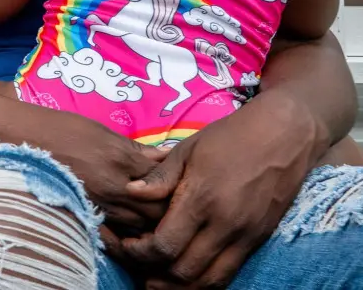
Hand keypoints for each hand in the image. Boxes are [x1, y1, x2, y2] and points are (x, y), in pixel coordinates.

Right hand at [36, 110, 170, 234]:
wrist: (23, 140)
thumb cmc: (61, 129)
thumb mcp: (101, 130)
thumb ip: (135, 148)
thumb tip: (165, 155)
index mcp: (121, 158)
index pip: (165, 177)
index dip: (178, 179)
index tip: (180, 177)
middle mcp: (115, 186)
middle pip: (159, 208)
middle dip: (171, 205)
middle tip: (175, 199)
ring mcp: (100, 204)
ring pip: (142, 225)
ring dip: (152, 222)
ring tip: (156, 214)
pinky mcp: (86, 214)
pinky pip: (117, 234)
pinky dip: (128, 234)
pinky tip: (132, 228)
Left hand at [119, 95, 317, 286]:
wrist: (284, 136)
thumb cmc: (229, 137)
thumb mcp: (188, 149)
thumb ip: (159, 178)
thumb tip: (130, 192)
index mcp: (201, 200)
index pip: (164, 245)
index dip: (139, 253)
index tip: (127, 245)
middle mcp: (225, 225)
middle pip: (185, 272)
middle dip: (155, 273)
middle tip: (138, 263)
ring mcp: (246, 237)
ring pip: (210, 281)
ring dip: (180, 286)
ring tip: (158, 279)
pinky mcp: (259, 240)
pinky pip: (229, 273)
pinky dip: (206, 281)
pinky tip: (188, 273)